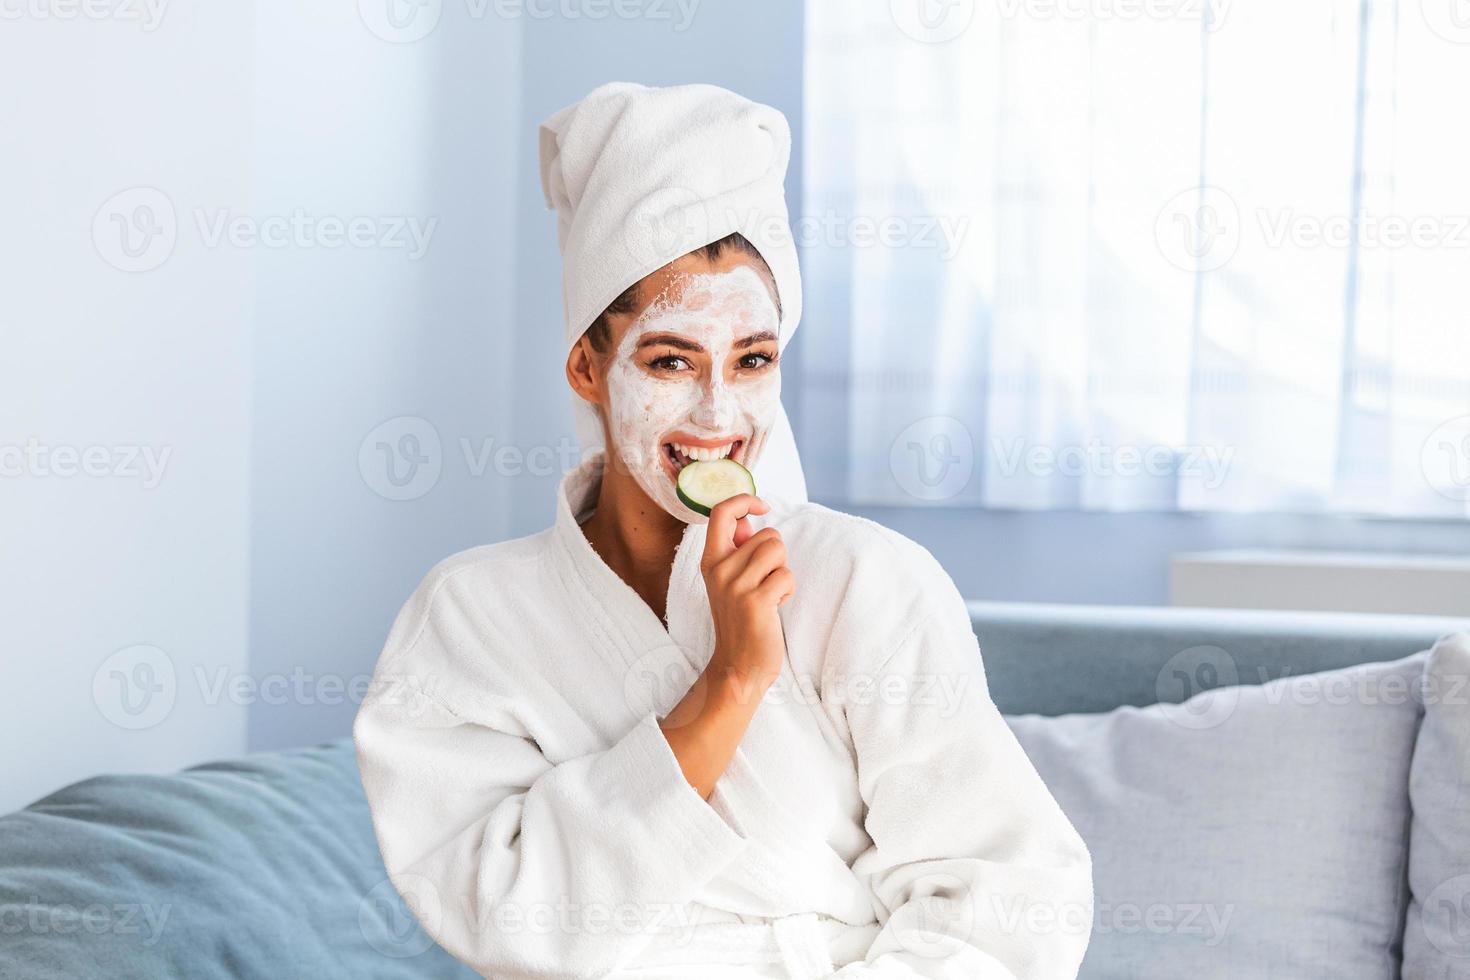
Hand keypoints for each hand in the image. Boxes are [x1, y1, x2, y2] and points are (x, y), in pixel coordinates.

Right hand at [699, 493, 795, 694]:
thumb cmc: (740, 619)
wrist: (738, 666)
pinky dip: (787, 590)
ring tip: (770, 593)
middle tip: (765, 581)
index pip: (721, 512)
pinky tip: (775, 607)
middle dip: (777, 554)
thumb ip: (738, 549)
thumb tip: (747, 520)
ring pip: (778, 550)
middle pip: (768, 534)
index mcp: (710, 560)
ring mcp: (735, 585)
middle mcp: (719, 569)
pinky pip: (787, 576)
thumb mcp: (730, 581)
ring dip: (783, 571)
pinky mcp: (755, 601)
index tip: (762, 507)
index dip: (745, 500)